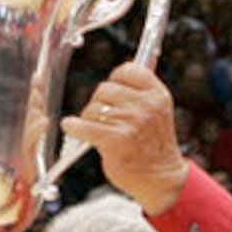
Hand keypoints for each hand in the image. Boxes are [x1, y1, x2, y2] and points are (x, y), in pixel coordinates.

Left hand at [60, 63, 188, 216]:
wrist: (160, 179)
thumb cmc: (154, 146)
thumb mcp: (158, 110)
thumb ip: (147, 86)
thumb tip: (150, 53)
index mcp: (157, 95)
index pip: (127, 70)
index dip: (114, 81)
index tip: (111, 94)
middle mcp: (145, 106)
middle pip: (105, 89)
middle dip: (99, 103)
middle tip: (102, 119)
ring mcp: (130, 122)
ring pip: (94, 108)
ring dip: (89, 118)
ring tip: (97, 131)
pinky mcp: (115, 140)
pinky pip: (85, 126)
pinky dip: (74, 126)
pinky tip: (71, 127)